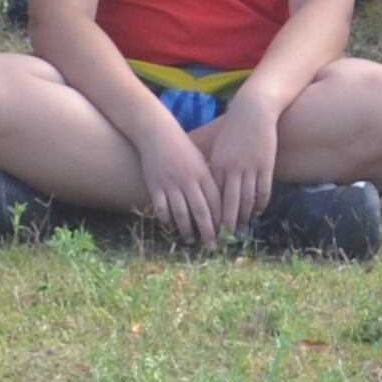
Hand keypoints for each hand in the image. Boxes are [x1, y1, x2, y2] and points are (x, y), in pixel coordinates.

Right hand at [134, 116, 222, 246]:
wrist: (157, 134)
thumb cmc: (182, 148)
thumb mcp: (200, 161)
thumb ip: (209, 179)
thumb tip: (220, 202)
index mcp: (203, 173)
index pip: (216, 202)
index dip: (221, 220)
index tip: (225, 233)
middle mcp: (189, 180)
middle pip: (202, 212)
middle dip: (209, 232)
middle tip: (213, 247)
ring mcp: (171, 184)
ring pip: (181, 214)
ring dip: (187, 231)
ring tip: (191, 241)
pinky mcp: (155, 186)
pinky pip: (162, 209)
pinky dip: (167, 220)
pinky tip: (171, 226)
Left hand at [198, 97, 281, 236]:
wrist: (253, 111)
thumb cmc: (233, 130)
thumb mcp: (219, 149)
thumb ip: (215, 169)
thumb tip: (212, 191)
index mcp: (217, 166)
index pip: (214, 198)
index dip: (213, 216)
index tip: (211, 228)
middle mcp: (232, 170)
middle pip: (229, 205)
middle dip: (227, 225)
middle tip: (225, 238)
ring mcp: (250, 169)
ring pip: (247, 201)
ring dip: (244, 217)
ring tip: (242, 228)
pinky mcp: (265, 166)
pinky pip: (263, 192)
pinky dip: (260, 205)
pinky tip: (257, 212)